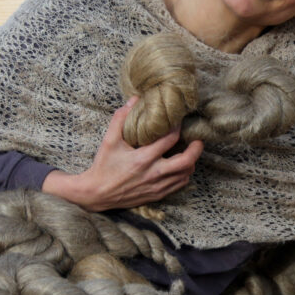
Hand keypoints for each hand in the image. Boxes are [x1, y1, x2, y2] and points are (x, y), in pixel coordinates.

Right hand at [42, 97, 203, 210]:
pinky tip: (180, 167)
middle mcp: (153, 173)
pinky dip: (183, 175)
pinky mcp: (157, 195)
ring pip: (185, 174)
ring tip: (189, 152)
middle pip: (186, 161)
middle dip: (196, 148)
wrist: (97, 194)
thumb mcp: (109, 140)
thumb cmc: (104, 165)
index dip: (178, 127)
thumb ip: (121, 119)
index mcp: (143, 158)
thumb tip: (134, 100)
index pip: (170, 139)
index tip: (180, 120)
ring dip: (191, 162)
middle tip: (198, 140)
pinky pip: (179, 185)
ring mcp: (157, 186)